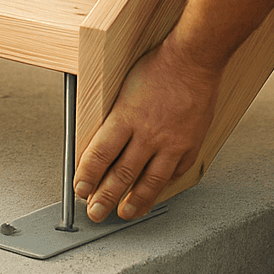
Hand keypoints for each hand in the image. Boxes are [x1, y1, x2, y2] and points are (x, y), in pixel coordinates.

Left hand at [74, 38, 221, 221]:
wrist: (193, 60)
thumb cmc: (157, 68)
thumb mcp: (122, 89)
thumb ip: (113, 119)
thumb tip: (98, 145)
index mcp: (126, 117)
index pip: (100, 155)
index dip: (87, 176)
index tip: (80, 189)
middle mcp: (148, 134)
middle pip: (121, 175)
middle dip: (105, 198)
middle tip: (95, 212)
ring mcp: (171, 143)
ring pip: (149, 182)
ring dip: (134, 201)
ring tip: (124, 213)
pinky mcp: (190, 145)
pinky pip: (174, 172)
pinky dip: (162, 185)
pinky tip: (154, 191)